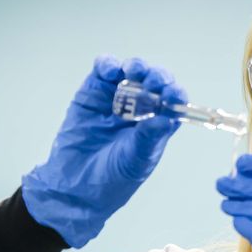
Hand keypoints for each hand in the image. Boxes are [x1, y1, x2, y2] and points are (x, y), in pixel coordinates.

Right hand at [21, 55, 186, 247]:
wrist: (76, 186)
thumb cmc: (113, 178)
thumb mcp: (136, 160)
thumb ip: (149, 138)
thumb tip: (166, 118)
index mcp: (158, 123)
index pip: (173, 100)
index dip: (174, 93)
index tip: (172, 94)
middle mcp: (141, 108)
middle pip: (155, 81)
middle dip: (156, 76)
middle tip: (153, 81)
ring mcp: (117, 98)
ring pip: (131, 71)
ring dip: (136, 66)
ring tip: (133, 72)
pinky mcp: (93, 93)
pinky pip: (104, 70)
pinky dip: (108, 64)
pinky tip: (111, 71)